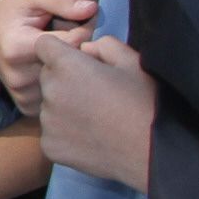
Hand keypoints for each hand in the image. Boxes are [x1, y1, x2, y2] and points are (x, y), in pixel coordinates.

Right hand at [0, 0, 97, 111]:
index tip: (76, 22)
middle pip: (73, 67)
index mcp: (17, 47)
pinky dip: (63, 86)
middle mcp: (18, 76)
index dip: (83, 28)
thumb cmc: (15, 9)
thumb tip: (91, 9)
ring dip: (72, 71)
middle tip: (69, 38)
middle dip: (80, 52)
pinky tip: (54, 71)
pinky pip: (60, 100)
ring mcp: (23, 94)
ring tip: (58, 54)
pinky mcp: (27, 106)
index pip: (74, 42)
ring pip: (70, 84)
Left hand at [32, 33, 152, 188]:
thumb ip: (103, 45)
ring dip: (64, 107)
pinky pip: (52, 132)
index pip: (44, 46)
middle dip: (63, 79)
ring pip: (49, 105)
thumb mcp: (133, 61)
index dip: (61, 52)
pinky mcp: (50, 146)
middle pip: (47, 77)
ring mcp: (48, 122)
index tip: (79, 63)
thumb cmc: (147, 102)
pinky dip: (65, 133)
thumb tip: (84, 50)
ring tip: (96, 119)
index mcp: (66, 65)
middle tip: (94, 94)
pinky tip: (91, 138)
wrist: (154, 153)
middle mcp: (50, 91)